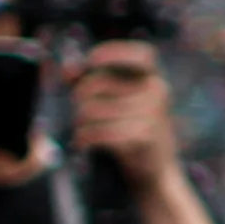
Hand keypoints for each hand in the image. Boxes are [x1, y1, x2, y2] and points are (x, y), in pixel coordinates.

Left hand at [68, 40, 183, 198]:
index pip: (141, 54)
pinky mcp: (142, 137)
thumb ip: (96, 81)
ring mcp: (152, 114)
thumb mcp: (122, 103)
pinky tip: (84, 143)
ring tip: (84, 130)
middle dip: (79, 98)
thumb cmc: (132, 131)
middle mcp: (156, 91)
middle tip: (80, 113)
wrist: (157, 171)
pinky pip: (97, 131)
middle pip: (98, 83)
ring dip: (79, 122)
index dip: (113, 52)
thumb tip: (68, 69)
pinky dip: (83, 138)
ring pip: (92, 109)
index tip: (91, 61)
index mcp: (154, 79)